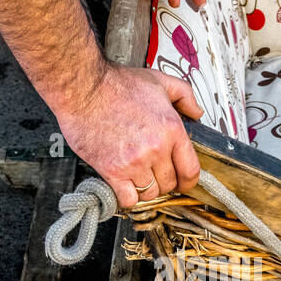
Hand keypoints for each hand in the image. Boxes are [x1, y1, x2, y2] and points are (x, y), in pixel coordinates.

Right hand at [58, 65, 202, 207]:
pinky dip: (127, 196)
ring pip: (150, 194)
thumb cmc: (116, 84)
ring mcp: (134, 162)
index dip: (187, 181)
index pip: (191, 171)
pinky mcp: (112, 171)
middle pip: (169, 185)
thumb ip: (184, 95)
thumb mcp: (159, 80)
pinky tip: (123, 184)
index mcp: (171, 129)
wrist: (83, 88)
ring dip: (144, 188)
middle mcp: (156, 149)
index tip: (182, 181)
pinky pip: (128, 199)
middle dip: (163, 180)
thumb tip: (197, 113)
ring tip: (136, 175)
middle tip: (152, 172)